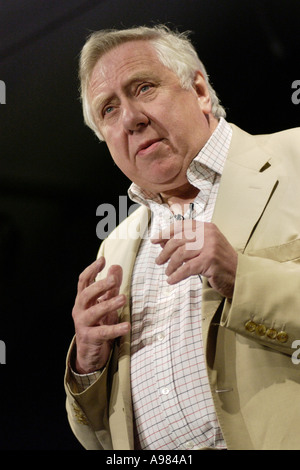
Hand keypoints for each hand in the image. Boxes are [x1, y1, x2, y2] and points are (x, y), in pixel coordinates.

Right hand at [72, 256, 129, 373]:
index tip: (103, 260)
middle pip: (86, 294)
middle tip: (113, 279)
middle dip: (99, 285)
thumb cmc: (98, 323)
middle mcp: (80, 310)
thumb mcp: (105, 303)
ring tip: (123, 299)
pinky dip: (115, 329)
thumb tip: (116, 266)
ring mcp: (83, 324)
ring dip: (109, 304)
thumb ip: (111, 286)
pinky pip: (103, 332)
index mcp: (83, 299)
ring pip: (94, 312)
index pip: (84, 281)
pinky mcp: (90, 338)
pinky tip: (127, 326)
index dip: (92, 269)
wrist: (89, 352)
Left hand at [151, 221, 236, 297]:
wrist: (239, 274)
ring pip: (181, 254)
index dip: (166, 233)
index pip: (181, 226)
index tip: (155, 240)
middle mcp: (208, 234)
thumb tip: (163, 243)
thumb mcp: (205, 247)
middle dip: (165, 251)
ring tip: (167, 272)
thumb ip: (188, 243)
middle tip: (158, 261)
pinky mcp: (210, 261)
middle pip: (178, 240)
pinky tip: (171, 280)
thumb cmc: (220, 262)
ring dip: (170, 265)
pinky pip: (186, 268)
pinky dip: (176, 275)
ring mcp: (210, 247)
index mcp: (207, 227)